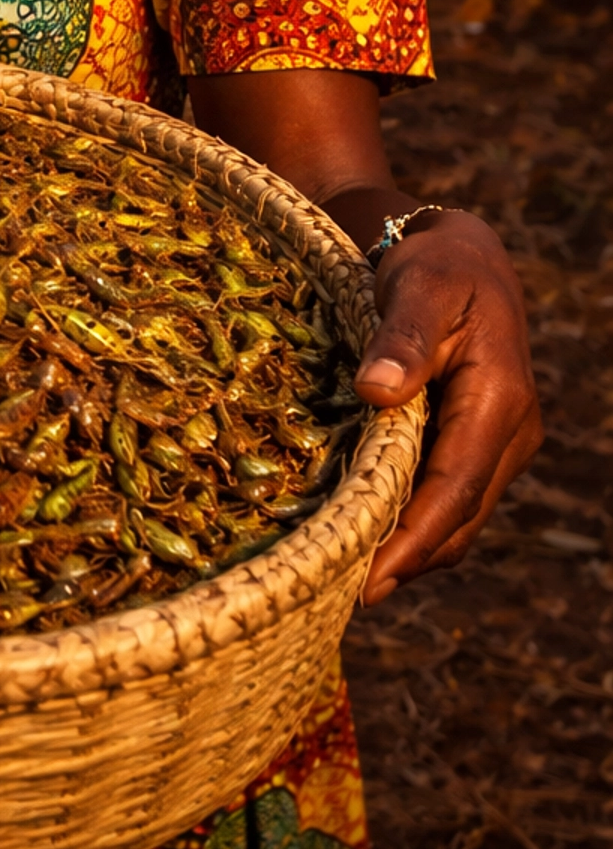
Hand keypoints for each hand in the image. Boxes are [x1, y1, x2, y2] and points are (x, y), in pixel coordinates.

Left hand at [353, 214, 539, 604]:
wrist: (460, 252)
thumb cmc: (435, 265)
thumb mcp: (417, 288)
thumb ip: (400, 340)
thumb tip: (375, 393)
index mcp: (499, 398)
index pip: (455, 488)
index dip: (412, 540)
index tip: (368, 583)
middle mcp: (510, 431)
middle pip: (459, 518)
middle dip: (406, 561)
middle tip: (337, 596)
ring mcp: (499, 443)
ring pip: (458, 518)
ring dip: (411, 551)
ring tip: (344, 578)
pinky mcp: (478, 444)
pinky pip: (450, 498)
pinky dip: (414, 524)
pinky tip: (365, 536)